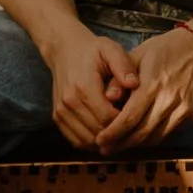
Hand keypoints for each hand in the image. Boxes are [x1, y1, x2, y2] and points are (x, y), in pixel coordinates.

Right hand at [45, 21, 141, 143]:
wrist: (64, 50)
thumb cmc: (92, 50)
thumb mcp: (111, 49)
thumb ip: (124, 66)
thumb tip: (134, 83)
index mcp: (84, 86)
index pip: (107, 118)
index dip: (124, 122)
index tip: (135, 116)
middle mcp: (69, 102)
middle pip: (97, 132)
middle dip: (116, 134)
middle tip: (131, 128)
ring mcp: (61, 111)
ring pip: (86, 141)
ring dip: (104, 142)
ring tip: (120, 132)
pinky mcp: (57, 117)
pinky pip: (75, 140)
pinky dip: (91, 143)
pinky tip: (105, 135)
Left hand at [95, 25, 192, 151]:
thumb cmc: (163, 50)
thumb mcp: (136, 56)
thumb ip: (119, 78)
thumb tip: (106, 99)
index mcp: (152, 84)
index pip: (129, 118)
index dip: (113, 133)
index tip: (100, 141)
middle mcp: (169, 99)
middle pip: (141, 133)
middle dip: (121, 144)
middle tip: (106, 149)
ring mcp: (183, 109)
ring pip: (155, 137)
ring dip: (136, 145)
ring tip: (120, 145)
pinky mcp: (192, 114)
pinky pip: (168, 132)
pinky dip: (153, 137)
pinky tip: (141, 136)